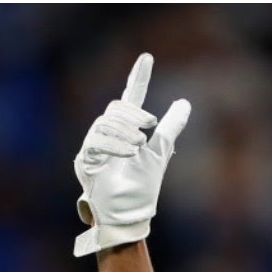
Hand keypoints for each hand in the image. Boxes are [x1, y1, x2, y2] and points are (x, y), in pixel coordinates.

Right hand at [73, 53, 190, 256]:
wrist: (130, 213)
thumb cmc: (143, 187)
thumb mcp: (160, 153)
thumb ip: (170, 128)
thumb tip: (184, 102)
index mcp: (127, 130)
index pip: (131, 97)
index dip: (139, 78)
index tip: (147, 58)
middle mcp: (107, 133)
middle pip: (115, 108)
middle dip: (133, 113)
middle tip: (150, 126)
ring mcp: (94, 146)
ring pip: (105, 123)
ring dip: (126, 132)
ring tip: (140, 146)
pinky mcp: (86, 160)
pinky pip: (97, 142)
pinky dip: (116, 145)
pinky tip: (130, 152)